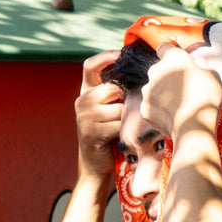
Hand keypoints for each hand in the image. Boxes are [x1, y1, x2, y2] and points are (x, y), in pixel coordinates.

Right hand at [75, 50, 122, 180]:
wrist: (96, 168)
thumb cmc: (110, 137)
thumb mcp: (110, 111)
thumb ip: (116, 94)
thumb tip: (140, 75)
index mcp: (85, 93)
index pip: (90, 66)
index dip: (106, 57)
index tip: (122, 54)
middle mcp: (81, 102)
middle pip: (112, 88)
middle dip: (126, 99)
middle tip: (134, 110)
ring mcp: (83, 117)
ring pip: (118, 107)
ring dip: (127, 118)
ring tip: (127, 128)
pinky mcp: (89, 132)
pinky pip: (117, 124)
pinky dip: (125, 131)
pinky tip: (123, 137)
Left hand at [141, 43, 221, 140]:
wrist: (193, 127)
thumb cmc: (206, 97)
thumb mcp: (213, 75)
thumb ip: (202, 65)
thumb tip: (197, 63)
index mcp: (172, 58)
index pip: (164, 48)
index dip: (170, 54)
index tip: (177, 62)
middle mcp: (155, 71)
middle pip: (158, 70)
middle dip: (167, 76)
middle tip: (182, 88)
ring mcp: (147, 91)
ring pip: (153, 88)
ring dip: (162, 93)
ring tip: (177, 106)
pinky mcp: (144, 108)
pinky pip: (151, 106)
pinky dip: (159, 110)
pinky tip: (171, 117)